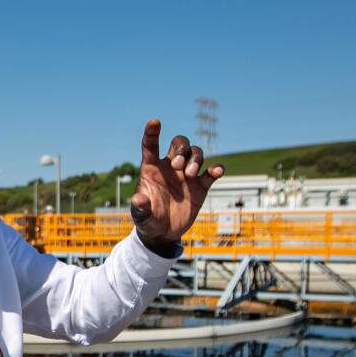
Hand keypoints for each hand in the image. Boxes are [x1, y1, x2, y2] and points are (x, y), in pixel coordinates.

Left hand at [129, 120, 223, 252]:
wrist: (163, 233)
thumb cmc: (148, 221)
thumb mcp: (141, 217)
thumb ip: (140, 208)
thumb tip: (139, 200)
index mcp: (152, 169)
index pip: (151, 145)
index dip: (152, 133)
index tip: (154, 122)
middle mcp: (170, 167)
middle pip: (179, 144)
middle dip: (182, 149)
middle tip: (179, 166)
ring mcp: (186, 175)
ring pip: (196, 153)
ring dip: (196, 158)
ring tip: (191, 174)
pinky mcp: (200, 186)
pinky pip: (211, 172)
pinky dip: (216, 169)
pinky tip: (216, 172)